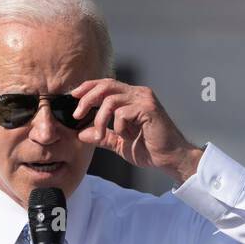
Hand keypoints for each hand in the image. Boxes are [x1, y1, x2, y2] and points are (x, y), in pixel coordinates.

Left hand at [69, 79, 203, 183]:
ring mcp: (144, 99)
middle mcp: (139, 94)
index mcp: (132, 97)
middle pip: (105, 86)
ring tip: (100, 135)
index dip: (88, 88)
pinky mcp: (149, 109)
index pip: (106, 84)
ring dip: (100, 119)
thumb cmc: (150, 150)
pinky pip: (123, 113)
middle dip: (87, 98)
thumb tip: (82, 133)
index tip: (74, 97)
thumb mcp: (120, 143)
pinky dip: (119, 127)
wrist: (171, 159)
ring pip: (111, 100)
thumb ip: (103, 136)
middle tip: (77, 114)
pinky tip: (128, 137)